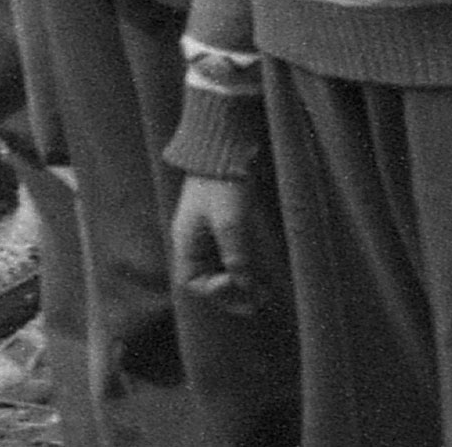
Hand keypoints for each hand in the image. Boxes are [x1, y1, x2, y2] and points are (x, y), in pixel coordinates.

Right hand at [168, 172, 263, 315]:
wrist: (224, 147)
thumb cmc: (222, 183)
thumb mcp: (230, 221)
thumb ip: (236, 255)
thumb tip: (244, 285)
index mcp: (187, 241)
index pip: (193, 281)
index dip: (214, 291)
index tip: (236, 283)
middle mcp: (195, 240)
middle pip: (208, 279)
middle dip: (231, 294)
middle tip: (256, 305)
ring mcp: (209, 232)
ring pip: (221, 269)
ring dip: (240, 284)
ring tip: (263, 296)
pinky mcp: (224, 224)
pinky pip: (231, 256)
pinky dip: (244, 268)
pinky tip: (261, 275)